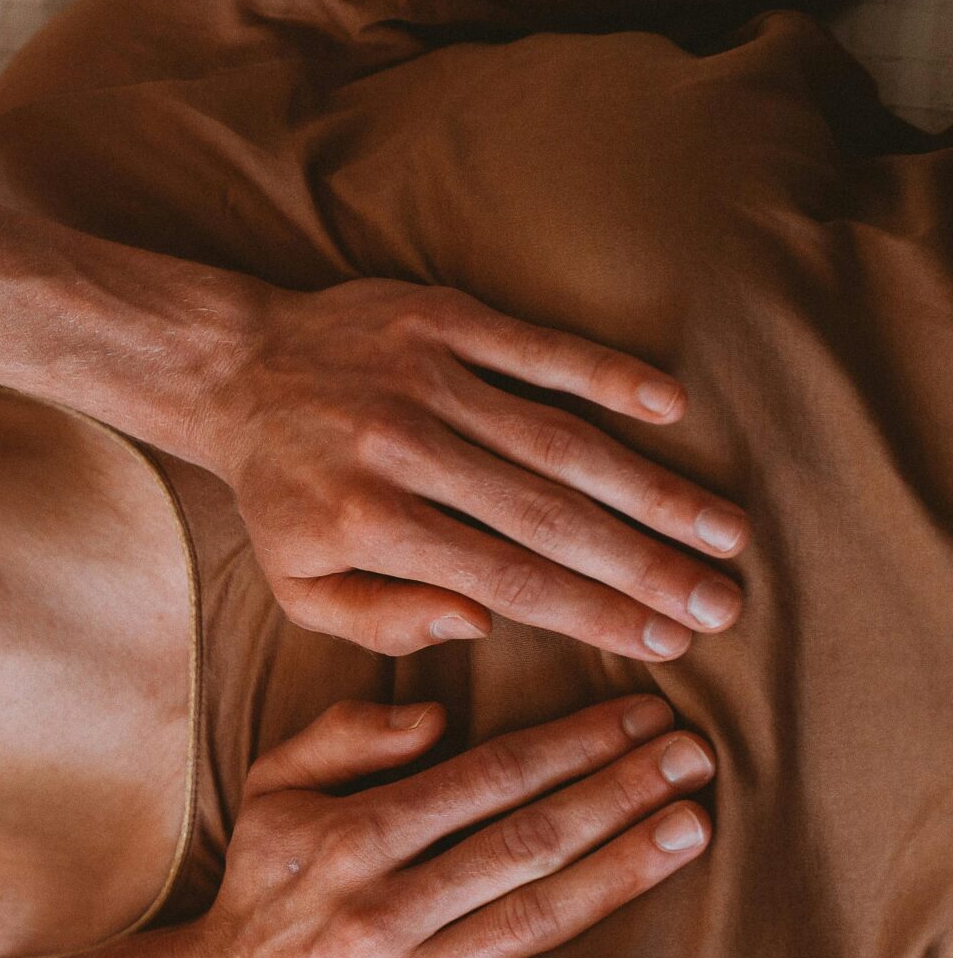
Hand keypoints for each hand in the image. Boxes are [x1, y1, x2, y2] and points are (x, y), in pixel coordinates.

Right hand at [176, 695, 711, 957]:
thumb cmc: (262, 889)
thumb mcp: (274, 788)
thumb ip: (345, 736)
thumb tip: (438, 717)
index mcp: (353, 835)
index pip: (486, 777)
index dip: (572, 743)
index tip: (643, 717)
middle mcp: (382, 907)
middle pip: (524, 841)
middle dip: (618, 793)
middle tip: (696, 758)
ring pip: (528, 921)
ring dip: (619, 874)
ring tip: (691, 830)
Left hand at [203, 278, 747, 659]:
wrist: (232, 369)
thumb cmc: (281, 493)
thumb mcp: (298, 583)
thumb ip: (381, 620)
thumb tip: (482, 624)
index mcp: (366, 520)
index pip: (504, 578)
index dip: (593, 613)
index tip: (670, 642)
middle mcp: (400, 448)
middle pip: (546, 516)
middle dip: (645, 565)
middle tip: (725, 602)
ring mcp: (424, 376)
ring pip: (557, 439)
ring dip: (650, 486)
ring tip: (725, 530)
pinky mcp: (438, 315)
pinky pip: (537, 347)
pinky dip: (606, 373)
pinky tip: (671, 408)